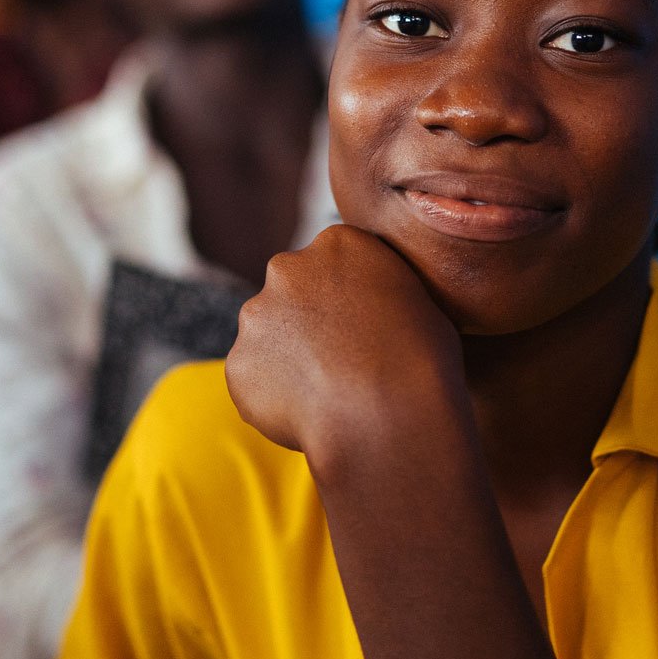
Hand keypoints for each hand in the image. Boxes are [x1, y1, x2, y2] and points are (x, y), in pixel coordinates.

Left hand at [225, 224, 466, 460]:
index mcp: (337, 243)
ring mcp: (256, 316)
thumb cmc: (421, 359)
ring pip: (267, 337)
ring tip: (328, 393)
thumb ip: (377, 289)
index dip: (346, 299)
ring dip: (288, 359)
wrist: (387, 415)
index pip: (332, 263)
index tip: (361, 328)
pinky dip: (273, 397)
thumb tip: (368, 306)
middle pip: (291, 293)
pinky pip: (253, 381)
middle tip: (340, 361)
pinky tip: (309, 413)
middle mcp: (287, 268)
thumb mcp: (417, 299)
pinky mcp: (237, 364)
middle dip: (307, 322)